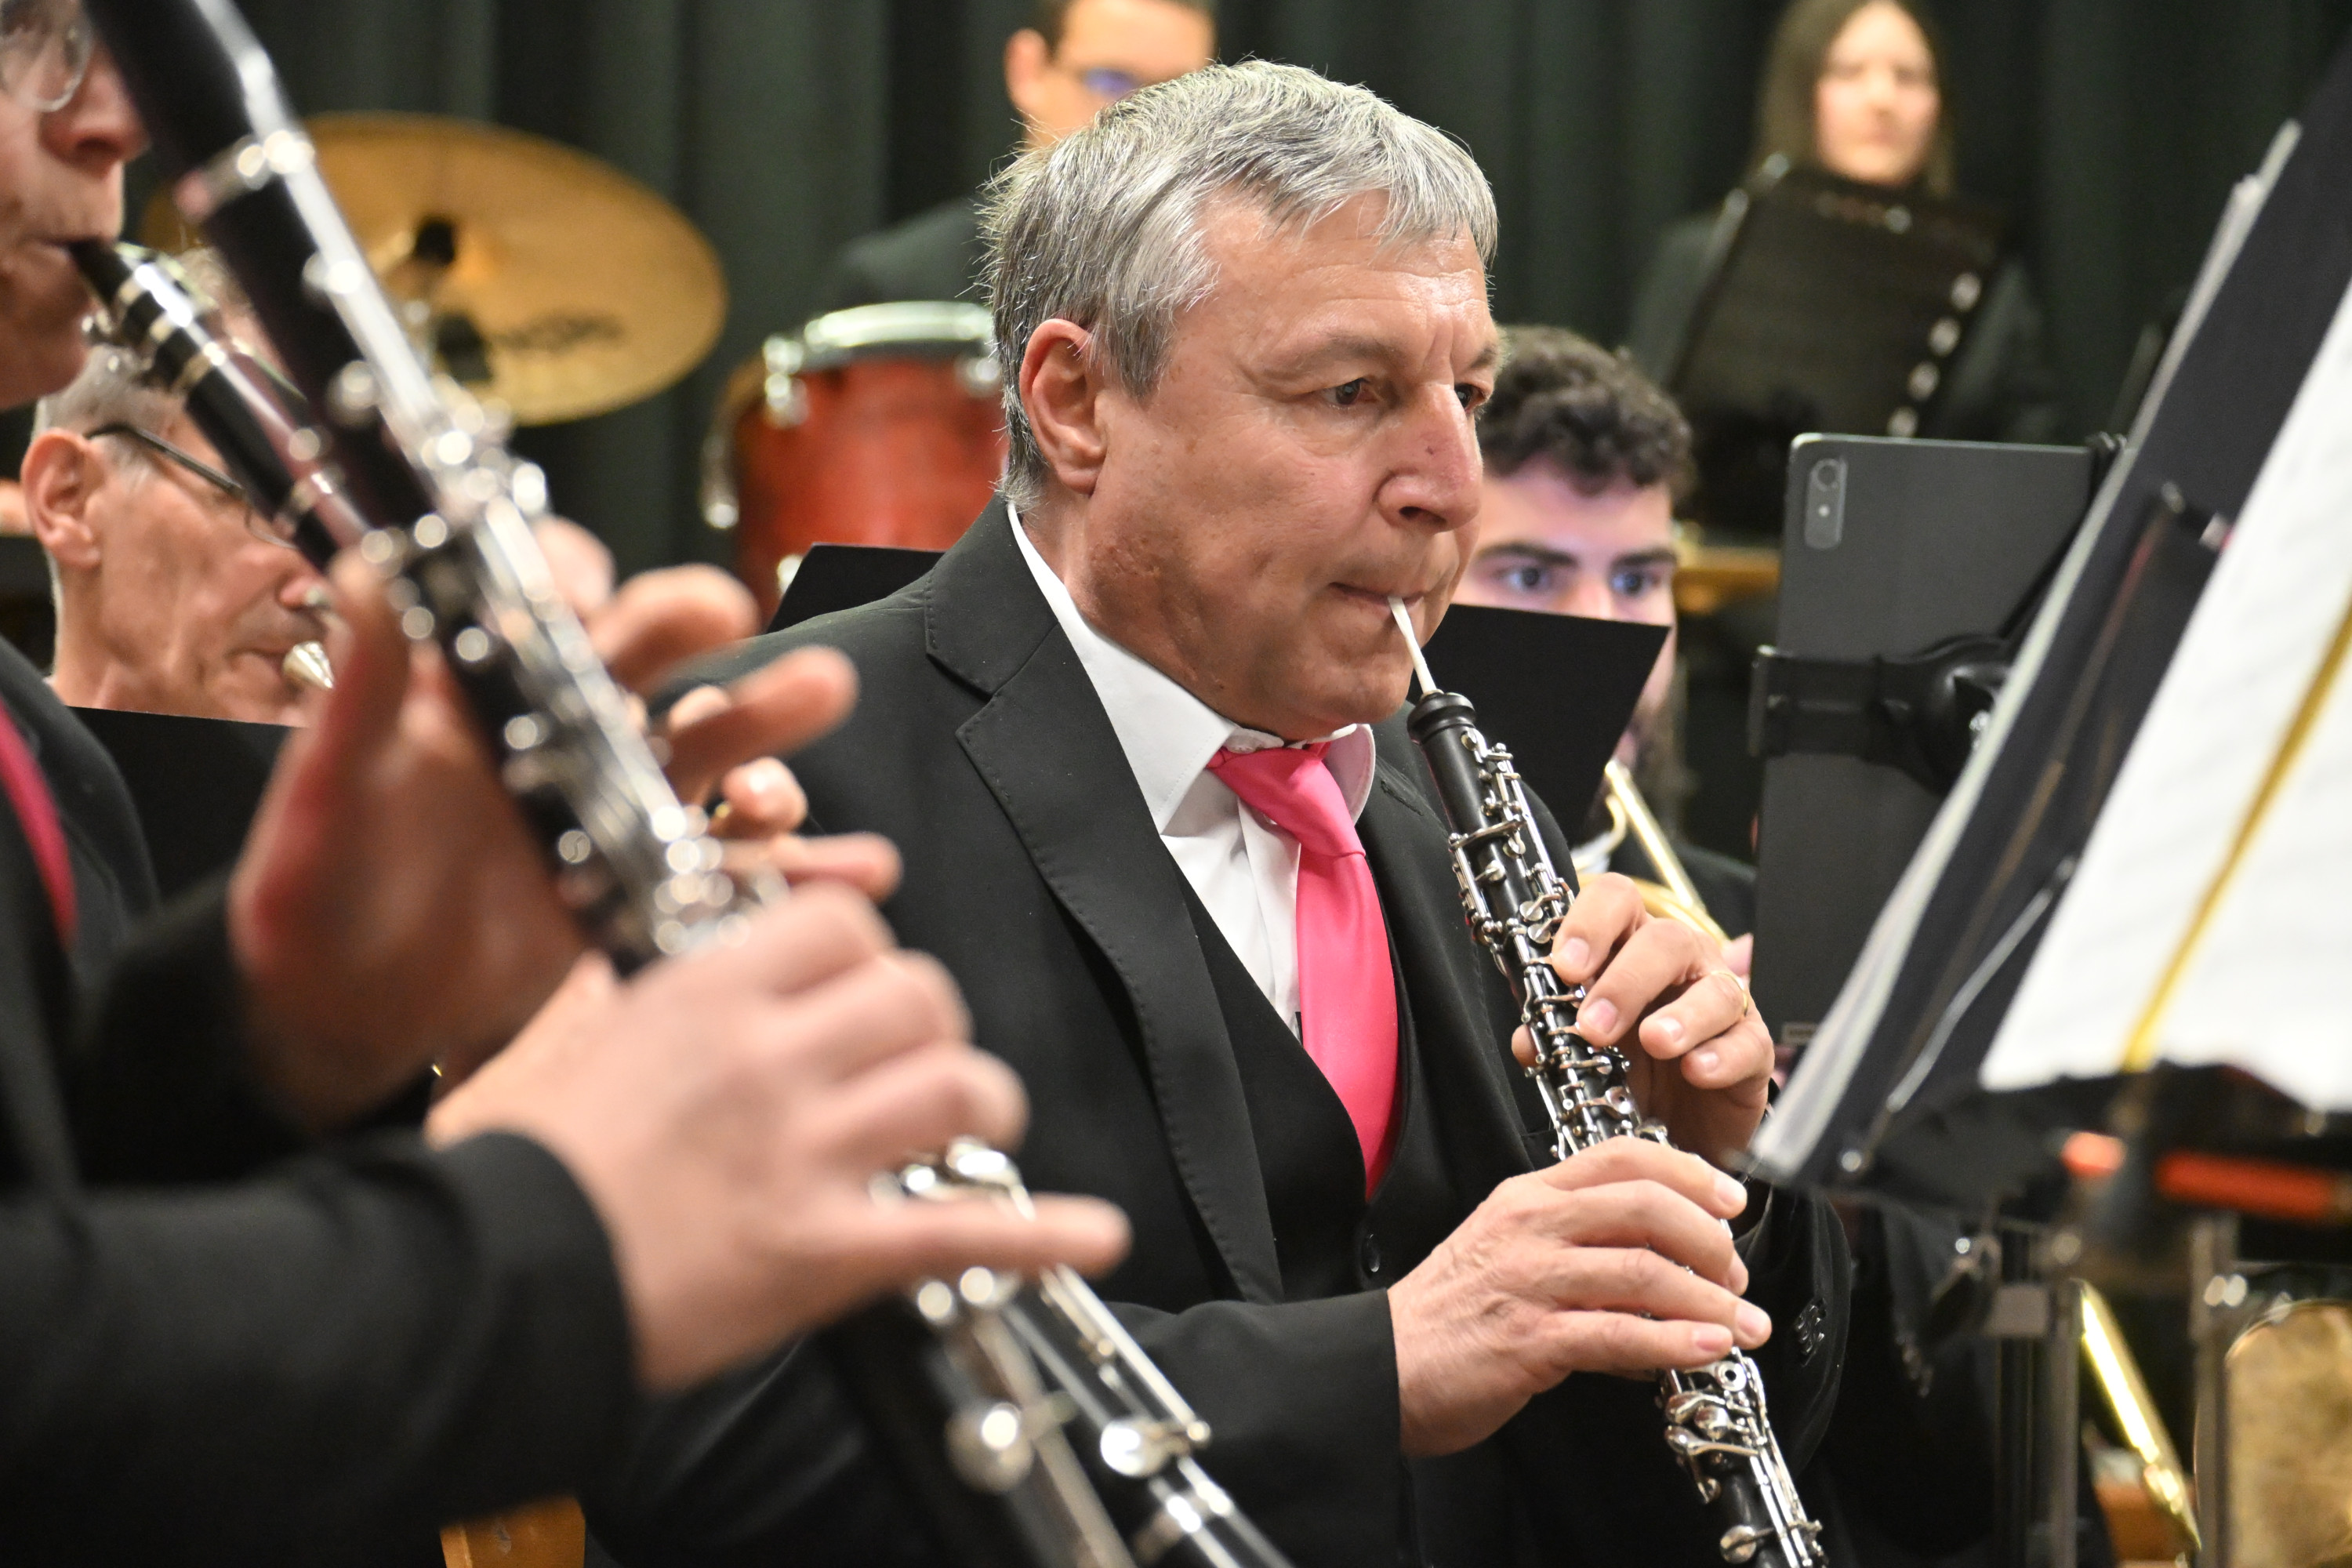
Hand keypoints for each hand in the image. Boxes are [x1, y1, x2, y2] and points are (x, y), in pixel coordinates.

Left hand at [229, 550, 869, 1129]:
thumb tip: (363, 569)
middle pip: (648, 654)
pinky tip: (851, 866)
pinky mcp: (638, 878)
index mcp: (478, 689)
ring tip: (817, 699)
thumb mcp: (328, 788)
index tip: (595, 592)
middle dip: (697, 623)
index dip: (577, 578)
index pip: (542, 596)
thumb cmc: (312, 896)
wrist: (338, 1018)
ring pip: (707, 741)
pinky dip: (796, 866)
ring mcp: (606, 803)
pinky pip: (729, 860)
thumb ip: (360, 688)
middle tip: (735, 616)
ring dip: (768, 717)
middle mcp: (555, 730)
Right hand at [430, 884, 1130, 1389]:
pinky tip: (1092, 1231)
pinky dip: (1044, 1233)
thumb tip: (691, 948)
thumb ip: (640, 984)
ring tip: (976, 1122)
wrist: (486, 1281)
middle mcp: (769, 1060)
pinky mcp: (825, 1252)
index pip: (845, 924)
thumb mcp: (562, 1037)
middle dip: (934, 1025)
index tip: (866, 980)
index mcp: (706, 996)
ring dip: (983, 1104)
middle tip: (920, 1057)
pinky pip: (963, 1230)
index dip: (871, 949)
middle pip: (919, 996)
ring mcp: (804, 1155)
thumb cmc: (514, 1165)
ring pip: (956, 1088)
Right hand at [1387, 1139, 1766, 1456]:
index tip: (1730, 1201)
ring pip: (1644, 1271)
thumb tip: (1656, 1271)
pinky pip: (1619, 1334)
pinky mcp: (1530, 1339)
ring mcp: (1530, 1280)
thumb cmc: (1447, 1316)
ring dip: (1710, 1301)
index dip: (1690, 1174)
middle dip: (1710, 1239)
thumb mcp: (1507, 1252)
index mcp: (1528, 1197)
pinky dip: (1675, 1342)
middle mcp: (1531, 1226)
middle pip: (1645, 1205)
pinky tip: (1706, 1350)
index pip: (1622, 1157)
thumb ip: (1576, 1247)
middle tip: (1736, 1275)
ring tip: (1743, 1325)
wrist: (1382, 1366)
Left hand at [1529, 873, 1772, 1164]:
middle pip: (1667, 940)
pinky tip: (1696, 1071)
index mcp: (1630, 946)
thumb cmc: (1630, 1067)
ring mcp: (1722, 1003)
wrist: (1676, 1125)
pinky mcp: (1751, 1047)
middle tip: (1595, 1025)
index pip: (1617, 902)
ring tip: (1654, 1043)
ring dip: (1682, 1016)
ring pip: (1715, 988)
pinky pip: (1747, 1042)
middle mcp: (1681, 964)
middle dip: (1625, 981)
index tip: (1565, 965)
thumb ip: (1554, 1032)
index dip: (1590, 923)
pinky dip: (1721, 1056)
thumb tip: (1528, 1038)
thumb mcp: (1584, 1047)